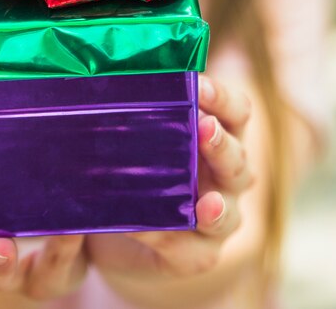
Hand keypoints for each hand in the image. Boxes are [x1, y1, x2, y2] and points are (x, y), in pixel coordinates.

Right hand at [0, 135, 87, 302]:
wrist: (57, 233)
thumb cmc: (22, 185)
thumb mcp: (10, 161)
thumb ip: (8, 142)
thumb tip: (20, 102)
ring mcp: (3, 267)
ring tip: (1, 242)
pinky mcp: (42, 280)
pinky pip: (48, 273)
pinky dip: (59, 250)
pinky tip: (70, 230)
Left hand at [86, 75, 253, 278]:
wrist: (124, 228)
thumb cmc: (137, 165)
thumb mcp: (140, 135)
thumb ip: (135, 112)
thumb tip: (98, 80)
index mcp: (219, 137)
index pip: (237, 112)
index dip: (223, 98)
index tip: (198, 85)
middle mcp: (227, 178)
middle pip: (238, 159)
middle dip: (221, 144)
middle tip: (203, 127)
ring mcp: (219, 219)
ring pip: (226, 213)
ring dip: (215, 206)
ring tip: (206, 201)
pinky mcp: (198, 255)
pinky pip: (192, 251)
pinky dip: (168, 237)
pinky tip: (145, 228)